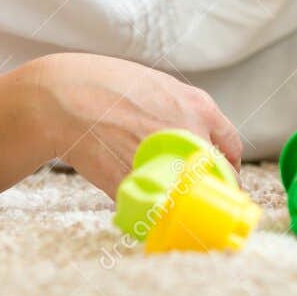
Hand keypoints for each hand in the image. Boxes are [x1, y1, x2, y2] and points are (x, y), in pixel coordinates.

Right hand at [27, 53, 242, 196]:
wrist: (64, 97)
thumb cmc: (107, 86)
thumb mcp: (158, 87)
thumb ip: (183, 112)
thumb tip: (196, 138)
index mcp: (199, 108)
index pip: (232, 149)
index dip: (227, 167)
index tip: (220, 176)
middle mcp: (191, 135)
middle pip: (214, 177)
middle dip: (204, 187)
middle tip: (190, 192)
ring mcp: (167, 161)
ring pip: (186, 197)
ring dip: (177, 201)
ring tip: (162, 197)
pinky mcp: (139, 185)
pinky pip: (152, 208)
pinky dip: (147, 209)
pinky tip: (136, 199)